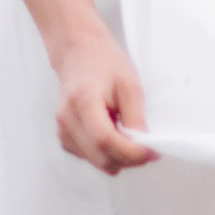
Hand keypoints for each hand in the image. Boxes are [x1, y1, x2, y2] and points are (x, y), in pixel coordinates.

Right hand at [48, 23, 156, 176]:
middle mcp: (67, 119)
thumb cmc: (102, 62)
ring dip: (117, 157)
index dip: (131, 153)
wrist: (78, 52)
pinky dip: (105, 153)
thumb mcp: (129, 85)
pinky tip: (112, 134)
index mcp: (83, 102)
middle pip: (100, 157)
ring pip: (96, 161)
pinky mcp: (64, 136)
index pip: (106, 141)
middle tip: (146, 148)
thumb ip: (136, 117)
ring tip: (127, 134)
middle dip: (128, 159)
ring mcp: (63, 129)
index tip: (151, 152)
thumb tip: (143, 146)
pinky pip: (89, 157)